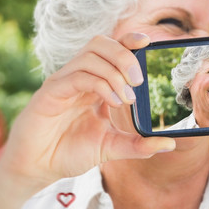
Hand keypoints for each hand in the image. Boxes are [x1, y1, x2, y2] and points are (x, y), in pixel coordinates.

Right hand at [0, 33, 175, 185]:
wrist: (38, 168)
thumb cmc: (69, 152)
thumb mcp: (111, 147)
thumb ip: (139, 145)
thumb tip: (169, 144)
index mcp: (94, 83)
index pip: (111, 49)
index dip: (129, 40)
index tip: (148, 42)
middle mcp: (79, 77)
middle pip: (101, 44)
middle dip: (125, 55)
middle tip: (139, 81)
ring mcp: (64, 82)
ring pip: (90, 55)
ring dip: (115, 72)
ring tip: (127, 98)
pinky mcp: (51, 92)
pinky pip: (78, 76)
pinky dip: (100, 84)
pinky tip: (113, 102)